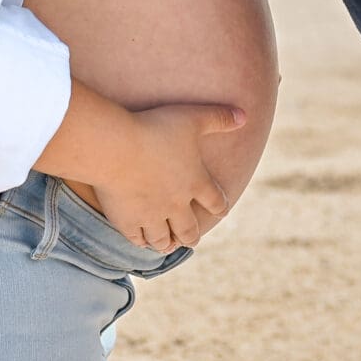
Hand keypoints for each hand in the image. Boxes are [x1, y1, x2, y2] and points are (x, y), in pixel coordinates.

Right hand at [89, 102, 243, 253]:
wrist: (116, 147)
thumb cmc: (155, 129)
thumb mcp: (193, 118)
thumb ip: (219, 118)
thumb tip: (245, 115)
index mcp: (196, 183)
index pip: (216, 202)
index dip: (220, 207)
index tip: (221, 211)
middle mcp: (176, 205)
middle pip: (189, 229)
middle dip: (192, 236)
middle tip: (192, 240)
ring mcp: (151, 216)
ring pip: (163, 239)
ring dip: (168, 243)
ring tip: (169, 245)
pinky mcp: (126, 221)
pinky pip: (137, 239)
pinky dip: (142, 242)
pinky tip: (142, 241)